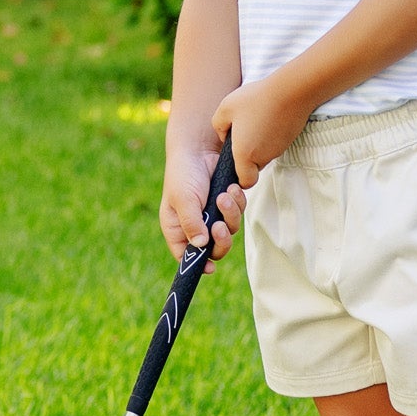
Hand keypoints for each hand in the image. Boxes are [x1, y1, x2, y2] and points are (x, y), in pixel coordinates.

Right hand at [160, 133, 248, 265]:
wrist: (200, 147)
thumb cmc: (183, 173)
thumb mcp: (183, 199)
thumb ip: (191, 223)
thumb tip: (201, 246)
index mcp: (178, 228)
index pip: (186, 256)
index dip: (198, 265)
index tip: (209, 267)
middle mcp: (196, 225)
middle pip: (214, 249)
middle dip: (221, 239)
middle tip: (220, 226)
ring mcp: (213, 215)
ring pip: (229, 230)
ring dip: (230, 214)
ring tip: (224, 195)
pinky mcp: (227, 204)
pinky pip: (238, 212)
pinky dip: (237, 202)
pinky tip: (231, 188)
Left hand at [212, 74, 311, 187]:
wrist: (291, 90)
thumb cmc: (256, 99)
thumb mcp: (225, 108)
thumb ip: (218, 126)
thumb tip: (224, 136)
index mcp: (245, 154)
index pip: (245, 182)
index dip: (239, 177)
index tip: (235, 162)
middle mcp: (264, 156)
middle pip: (254, 166)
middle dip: (247, 155)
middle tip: (242, 132)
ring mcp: (278, 149)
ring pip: (264, 154)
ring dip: (258, 143)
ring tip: (255, 119)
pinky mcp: (288, 139)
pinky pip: (274, 143)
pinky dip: (269, 135)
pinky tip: (266, 116)